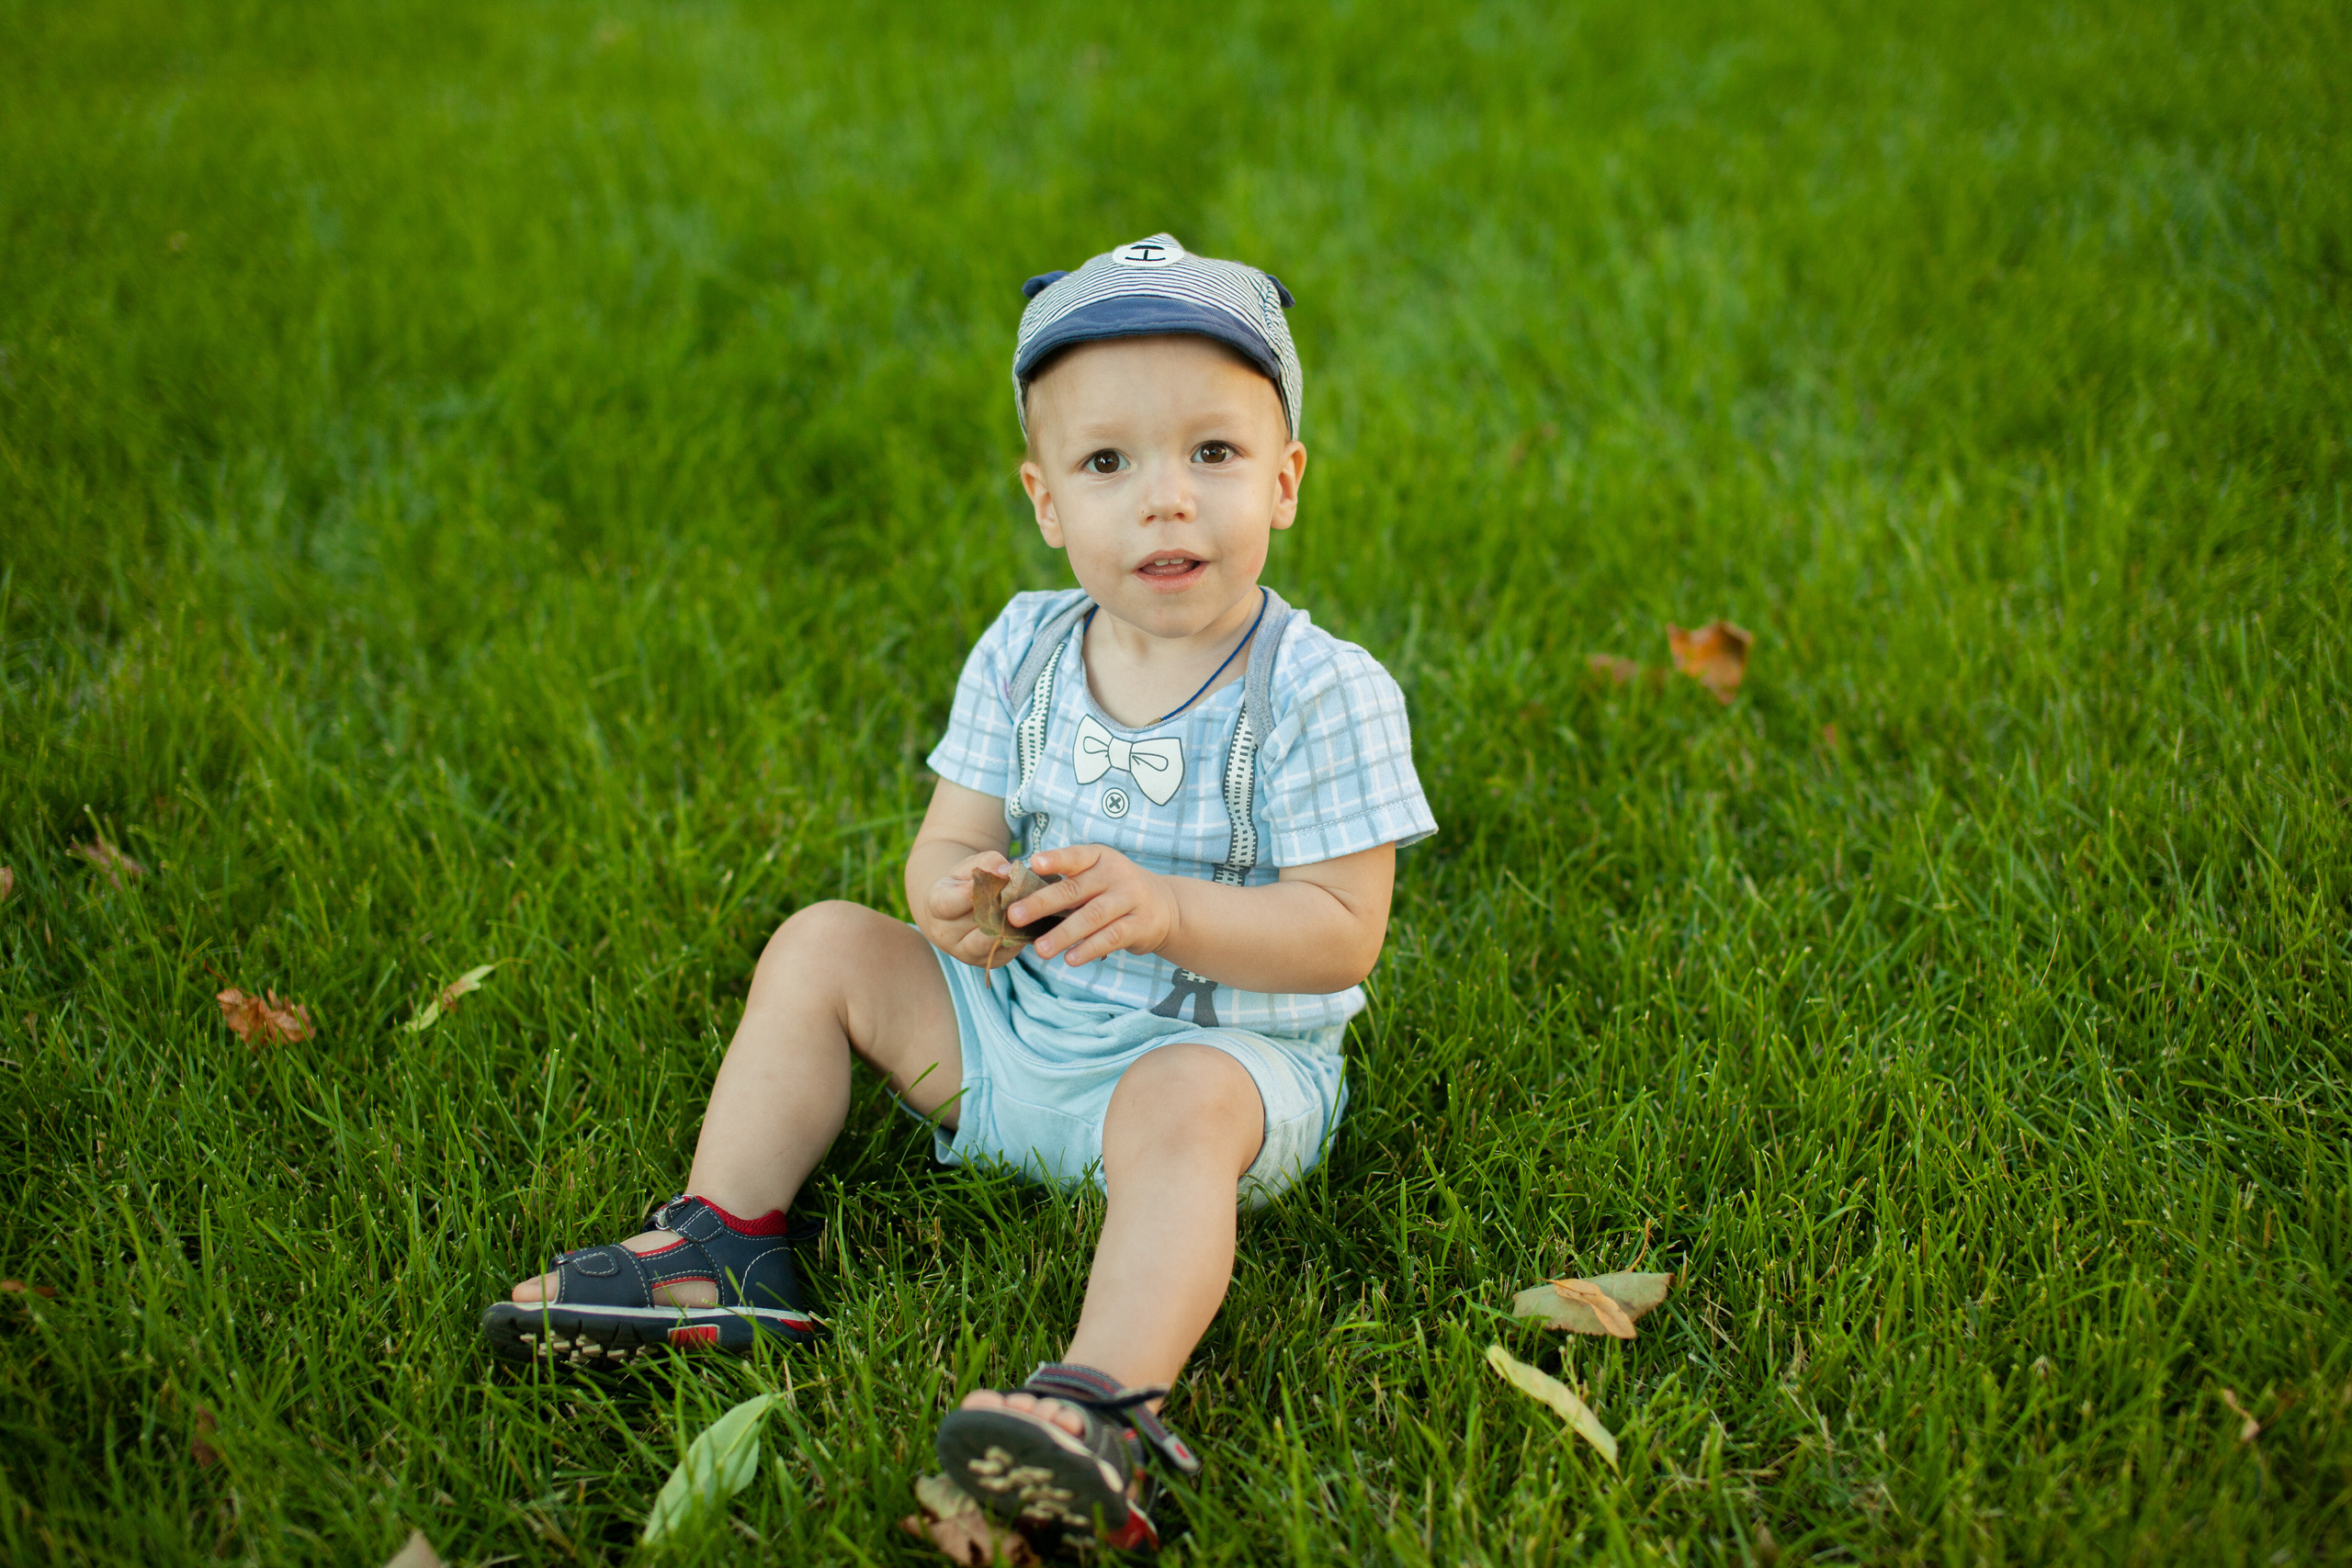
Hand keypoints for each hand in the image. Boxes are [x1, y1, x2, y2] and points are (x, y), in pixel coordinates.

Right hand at [920, 849, 1025, 968]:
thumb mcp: (971, 865)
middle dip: (1000, 911)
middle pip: (975, 926)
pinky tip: (1031, 920)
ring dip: (1013, 925)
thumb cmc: (964, 882)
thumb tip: (1008, 872)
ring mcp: (966, 953)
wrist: (959, 910)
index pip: (948, 904)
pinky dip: (1021, 935)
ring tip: (1029, 908)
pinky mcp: (988, 962)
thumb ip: (988, 863)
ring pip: (993, 941)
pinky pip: (1008, 949)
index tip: (989, 879)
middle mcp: (946, 935)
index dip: (969, 893)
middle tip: (1021, 895)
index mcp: (935, 908)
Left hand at [1010, 844, 1180, 967]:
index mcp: (1099, 858)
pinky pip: (1111, 937)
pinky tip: (1070, 959)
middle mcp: (1115, 874)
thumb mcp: (1096, 878)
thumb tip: (1020, 901)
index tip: (1032, 864)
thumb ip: (1067, 884)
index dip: (1054, 860)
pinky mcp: (1140, 924)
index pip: (1074, 856)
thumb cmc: (1114, 892)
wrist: (1165, 907)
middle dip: (1042, 903)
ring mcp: (1130, 898)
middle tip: (1015, 916)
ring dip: (1063, 934)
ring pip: (1092, 916)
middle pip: (1075, 889)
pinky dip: (1089, 948)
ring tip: (1040, 949)